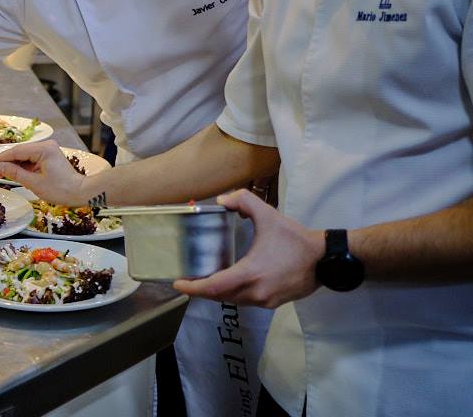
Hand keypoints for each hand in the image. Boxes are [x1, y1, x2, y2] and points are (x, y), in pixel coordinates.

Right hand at [0, 140, 89, 204]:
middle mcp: (45, 146)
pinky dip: (20, 167)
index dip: (0, 158)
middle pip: (18, 152)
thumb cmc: (61, 190)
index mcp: (43, 149)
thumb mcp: (34, 183)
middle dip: (4, 162)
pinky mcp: (47, 157)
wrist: (81, 192)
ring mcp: (47, 151)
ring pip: (23, 156)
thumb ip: (15, 173)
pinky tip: (10, 173)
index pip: (16, 151)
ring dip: (11, 165)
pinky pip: (29, 160)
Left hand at [173, 189, 324, 307]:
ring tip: (202, 281)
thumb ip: (243, 201)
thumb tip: (221, 200)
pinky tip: (227, 283)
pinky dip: (232, 294)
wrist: (325, 259)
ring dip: (216, 293)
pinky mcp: (273, 303)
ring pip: (232, 301)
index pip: (214, 287)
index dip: (193, 287)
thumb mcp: (268, 215)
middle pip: (219, 296)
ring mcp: (265, 301)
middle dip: (201, 290)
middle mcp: (255, 293)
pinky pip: (245, 301)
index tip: (178, 283)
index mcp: (250, 273)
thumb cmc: (295, 239)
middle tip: (186, 281)